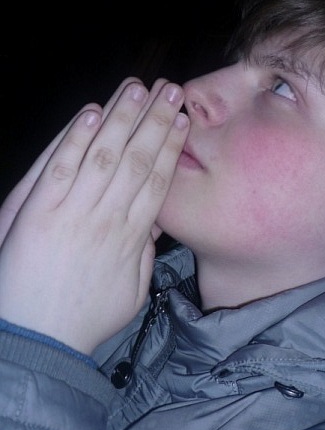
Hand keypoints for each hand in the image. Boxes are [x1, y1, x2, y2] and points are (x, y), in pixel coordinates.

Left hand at [0, 78, 188, 353]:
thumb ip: (145, 256)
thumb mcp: (131, 293)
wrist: (37, 341)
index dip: (171, 146)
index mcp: (132, 236)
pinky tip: (92, 112)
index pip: (157, 180)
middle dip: (155, 121)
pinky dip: (75, 139)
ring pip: (103, 156)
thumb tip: (154, 225)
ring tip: (138, 88)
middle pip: (136, 160)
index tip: (183, 120)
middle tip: (171, 89)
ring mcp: (73, 212)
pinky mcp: (39, 212)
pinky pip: (61, 169)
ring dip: (122, 119)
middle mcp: (107, 217)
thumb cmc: (85, 319)